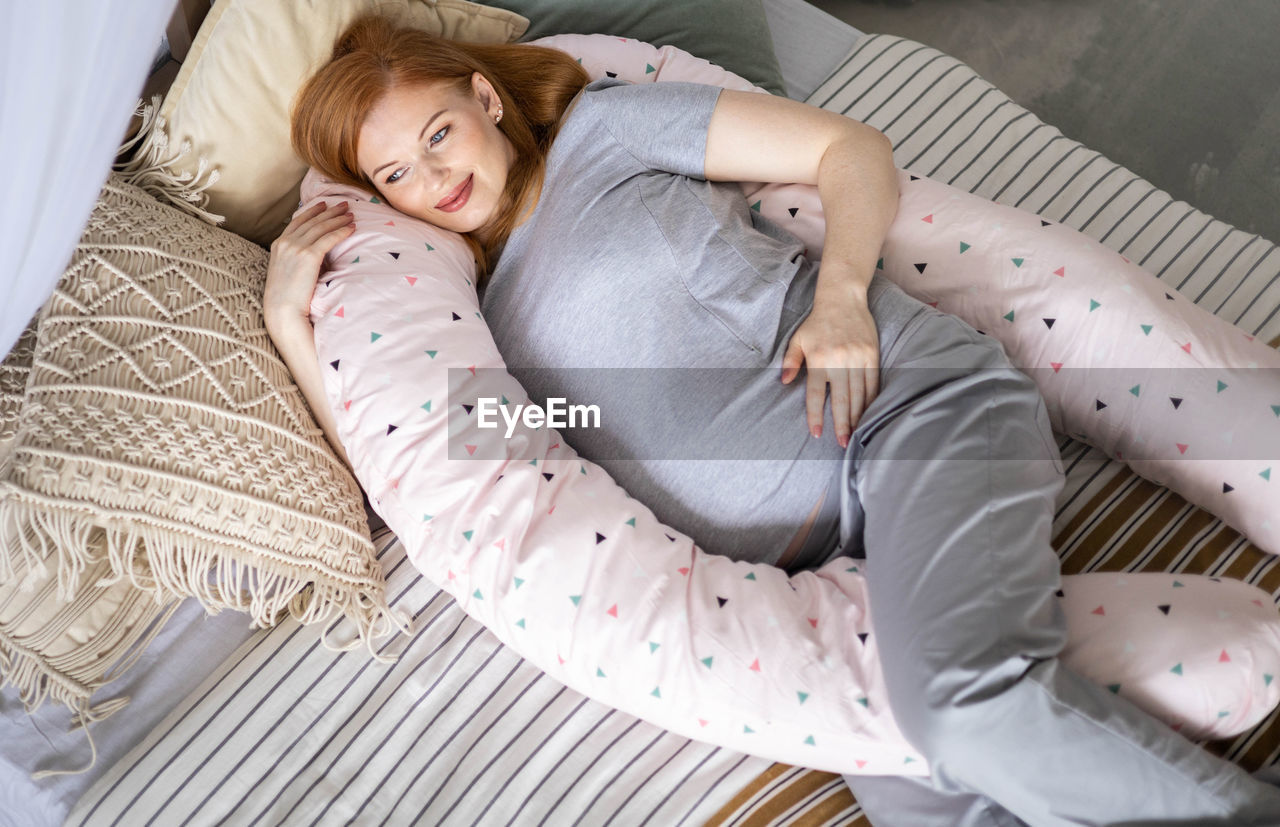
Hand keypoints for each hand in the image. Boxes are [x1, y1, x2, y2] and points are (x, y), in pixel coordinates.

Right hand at [264, 201, 354, 329]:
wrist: (282, 310)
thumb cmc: (288, 298)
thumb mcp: (288, 271)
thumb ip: (298, 258)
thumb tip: (317, 253)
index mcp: (278, 244)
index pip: (298, 221)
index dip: (312, 211)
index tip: (323, 204)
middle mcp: (286, 242)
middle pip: (312, 221)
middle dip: (330, 211)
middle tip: (344, 205)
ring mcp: (296, 248)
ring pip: (321, 227)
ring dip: (338, 219)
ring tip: (351, 215)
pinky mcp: (308, 256)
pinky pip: (328, 239)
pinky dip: (341, 231)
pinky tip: (351, 228)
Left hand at [780, 291, 879, 448]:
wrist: (842, 298)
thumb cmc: (816, 322)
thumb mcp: (798, 339)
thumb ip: (791, 361)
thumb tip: (784, 382)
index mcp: (818, 358)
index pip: (816, 394)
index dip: (816, 415)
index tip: (817, 433)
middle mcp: (839, 360)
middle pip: (841, 398)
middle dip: (841, 423)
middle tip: (842, 442)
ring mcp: (857, 357)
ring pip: (859, 393)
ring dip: (857, 415)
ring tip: (855, 433)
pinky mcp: (871, 354)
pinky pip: (873, 382)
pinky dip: (871, 399)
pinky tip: (869, 413)